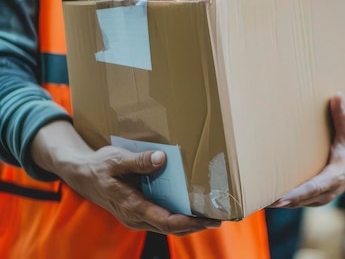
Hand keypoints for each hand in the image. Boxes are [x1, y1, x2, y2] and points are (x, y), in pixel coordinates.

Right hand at [31, 121, 219, 234]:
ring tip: (212, 216)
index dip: (189, 222)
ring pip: (168, 226)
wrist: (83, 176)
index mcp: (131, 205)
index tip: (208, 219)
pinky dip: (180, 218)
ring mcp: (137, 218)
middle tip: (220, 218)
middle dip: (196, 225)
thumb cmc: (100, 166)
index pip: (165, 221)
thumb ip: (138, 161)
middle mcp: (135, 217)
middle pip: (171, 227)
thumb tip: (161, 158)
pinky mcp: (139, 214)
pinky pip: (163, 220)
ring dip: (190, 224)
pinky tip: (194, 210)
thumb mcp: (115, 159)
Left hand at [270, 92, 344, 207]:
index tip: (280, 199)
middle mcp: (327, 192)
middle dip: (281, 201)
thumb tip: (338, 95)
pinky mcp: (311, 201)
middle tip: (260, 199)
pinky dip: (281, 201)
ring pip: (296, 203)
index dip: (298, 194)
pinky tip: (264, 196)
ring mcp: (318, 199)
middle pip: (301, 199)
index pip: (314, 187)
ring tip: (255, 198)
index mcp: (335, 176)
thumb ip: (341, 116)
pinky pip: (295, 203)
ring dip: (277, 202)